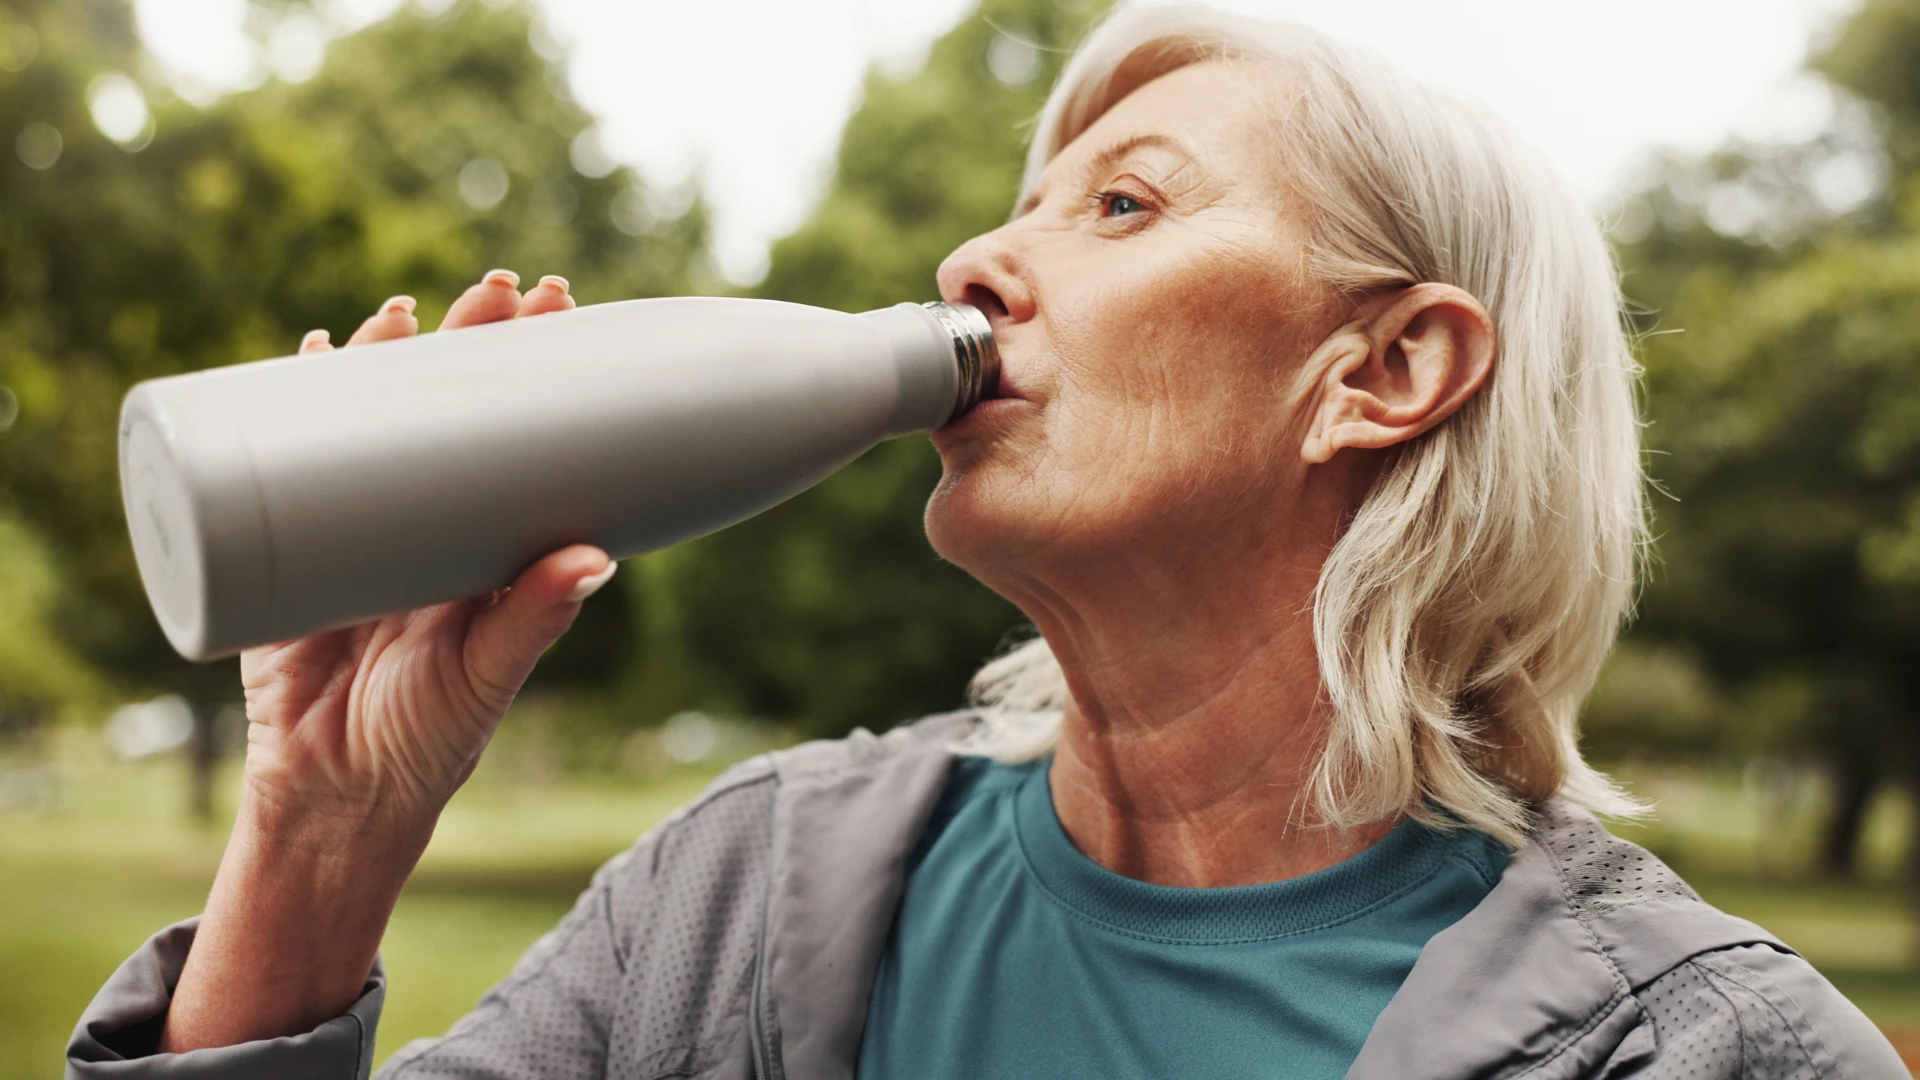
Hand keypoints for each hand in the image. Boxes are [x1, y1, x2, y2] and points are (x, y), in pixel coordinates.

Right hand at [241, 269, 609, 832]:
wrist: (333, 797)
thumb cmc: (428, 740)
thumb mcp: (486, 673)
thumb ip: (534, 619)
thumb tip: (597, 558)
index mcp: (487, 544)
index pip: (522, 433)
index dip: (539, 370)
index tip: (563, 308)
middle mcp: (430, 522)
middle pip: (452, 410)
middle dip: (472, 345)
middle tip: (500, 289)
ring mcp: (359, 528)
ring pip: (372, 421)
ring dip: (386, 361)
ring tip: (401, 310)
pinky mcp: (287, 549)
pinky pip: (286, 461)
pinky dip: (291, 405)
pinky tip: (312, 355)